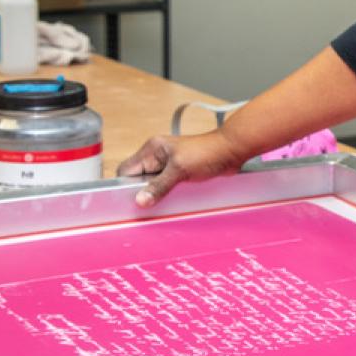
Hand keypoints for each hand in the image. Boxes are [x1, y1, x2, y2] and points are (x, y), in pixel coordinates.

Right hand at [115, 131, 246, 206]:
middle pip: (137, 178)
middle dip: (140, 192)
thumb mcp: (179, 170)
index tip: (129, 201)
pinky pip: (164, 186)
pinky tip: (169, 201)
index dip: (125, 185)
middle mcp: (156, 156)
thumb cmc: (207, 153)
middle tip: (146, 206)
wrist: (230, 150)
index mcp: (151, 149)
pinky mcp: (178, 172)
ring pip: (151, 184)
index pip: (126, 169)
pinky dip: (165, 194)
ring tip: (158, 205)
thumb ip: (158, 186)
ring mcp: (167, 164)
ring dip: (155, 194)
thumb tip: (140, 201)